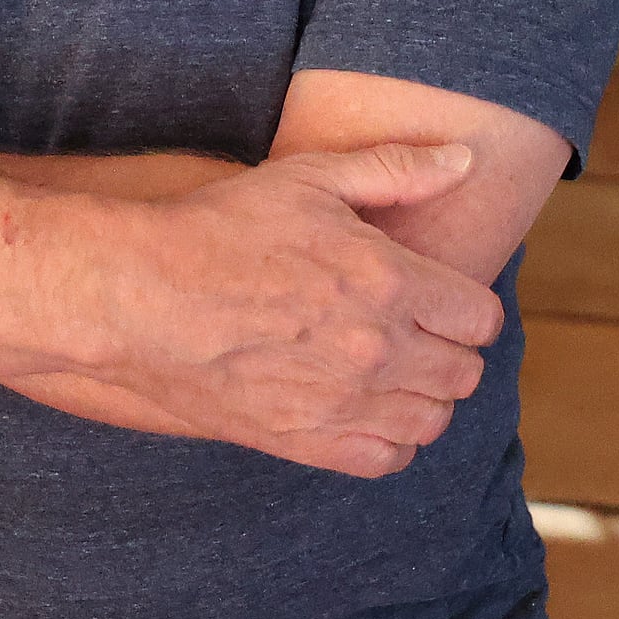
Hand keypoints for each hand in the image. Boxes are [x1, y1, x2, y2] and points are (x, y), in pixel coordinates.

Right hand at [92, 144, 504, 478]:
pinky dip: (390, 439)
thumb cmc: (221, 228)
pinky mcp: (304, 440)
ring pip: (432, 421)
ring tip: (392, 371)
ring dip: (424, 396)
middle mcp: (376, 348)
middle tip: (414, 332)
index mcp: (387, 279)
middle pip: (463, 373)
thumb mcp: (309, 177)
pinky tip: (366, 409)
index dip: (465, 306)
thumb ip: (396, 170)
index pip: (479, 318)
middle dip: (450, 350)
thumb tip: (465, 159)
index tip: (438, 298)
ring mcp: (342, 401)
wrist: (139, 295)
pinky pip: (386, 460)